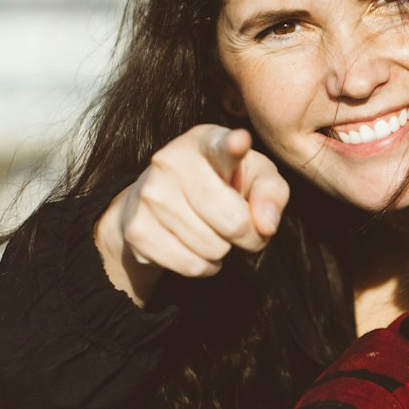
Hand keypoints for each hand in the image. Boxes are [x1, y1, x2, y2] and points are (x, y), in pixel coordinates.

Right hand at [95, 125, 289, 304]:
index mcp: (205, 142)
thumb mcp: (254, 176)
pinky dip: (204, 266)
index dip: (232, 147)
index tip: (240, 142)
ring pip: (213, 248)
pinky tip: (197, 247)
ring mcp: (150, 196)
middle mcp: (172, 162)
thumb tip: (266, 225)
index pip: (220, 146)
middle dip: (249, 235)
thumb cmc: (219, 183)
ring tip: (213, 231)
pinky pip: (191, 265)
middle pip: (233, 221)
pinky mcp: (137, 229)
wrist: (156, 199)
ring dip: (222, 250)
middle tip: (242, 228)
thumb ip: (271, 192)